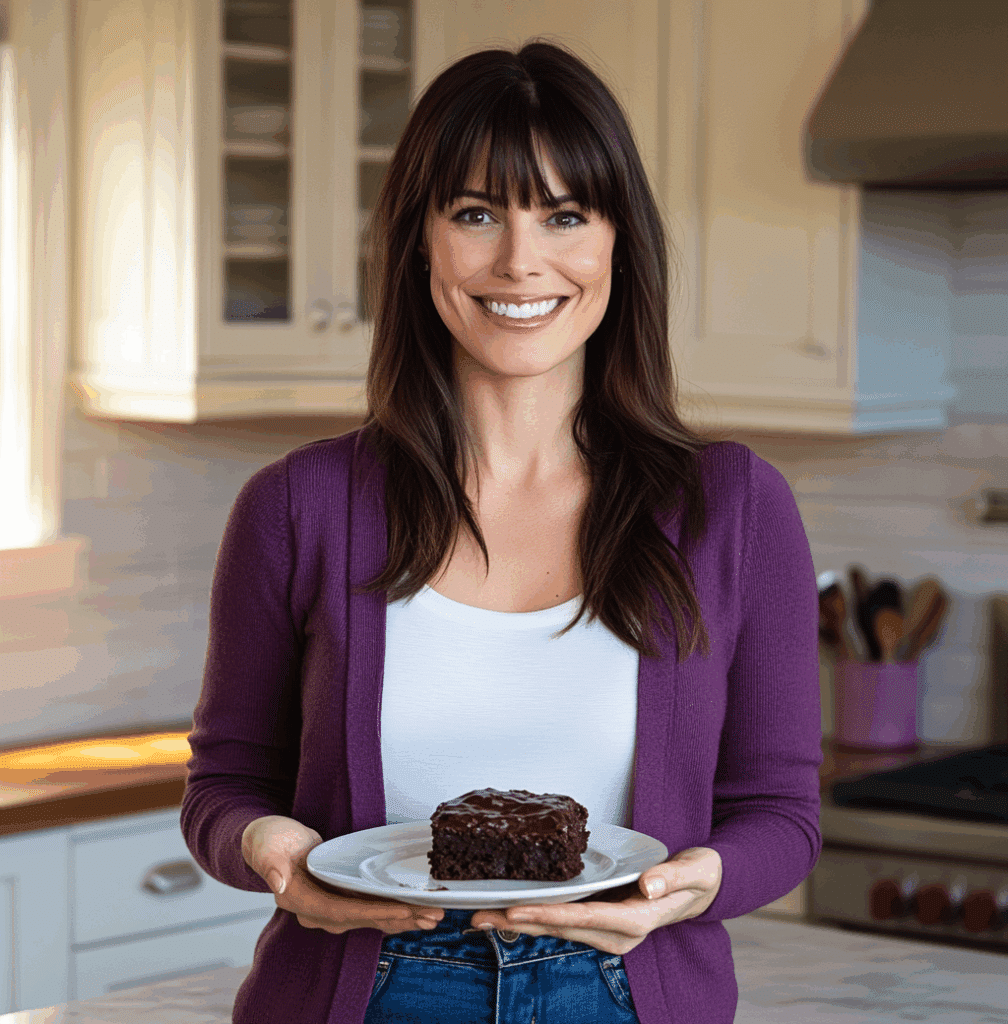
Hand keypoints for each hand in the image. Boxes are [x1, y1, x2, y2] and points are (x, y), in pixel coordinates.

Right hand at [241, 815, 444, 934]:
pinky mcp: (341, 898)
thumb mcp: (266, 845)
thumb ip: (271, 863)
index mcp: (300, 900)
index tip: (402, 910)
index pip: (341, 911)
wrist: (270, 840)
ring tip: (433, 917)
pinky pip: (371, 908)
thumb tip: (277, 884)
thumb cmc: (268, 840)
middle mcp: (317, 911)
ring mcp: (330, 907)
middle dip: (399, 918)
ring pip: (371, 917)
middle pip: (363, 919)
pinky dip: (394, 910)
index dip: (373, 912)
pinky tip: (416, 911)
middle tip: (432, 916)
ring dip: (402, 918)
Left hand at [469, 846, 721, 954]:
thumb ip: (672, 878)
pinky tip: (511, 909)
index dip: (547, 914)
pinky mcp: (601, 920)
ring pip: (556, 928)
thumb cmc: (701, 875)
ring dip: (519, 922)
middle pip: (560, 928)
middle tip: (477, 915)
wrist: (706, 886)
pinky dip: (535, 916)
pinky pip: (563, 921)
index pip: (583, 918)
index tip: (515, 909)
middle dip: (518, 922)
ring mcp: (608, 929)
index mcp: (636, 920)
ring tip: (481, 915)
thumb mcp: (695, 870)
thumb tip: (648, 887)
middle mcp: (617, 931)